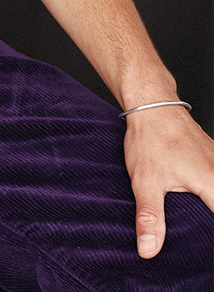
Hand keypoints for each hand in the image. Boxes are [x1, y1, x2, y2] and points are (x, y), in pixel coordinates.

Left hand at [123, 105, 213, 257]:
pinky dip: (210, 190)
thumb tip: (148, 250)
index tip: (207, 247)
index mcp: (212, 183)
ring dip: (210, 202)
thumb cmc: (150, 137)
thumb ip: (150, 217)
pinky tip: (201, 196)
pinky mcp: (210, 154)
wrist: (151, 101)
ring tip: (199, 218)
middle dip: (211, 222)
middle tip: (201, 235)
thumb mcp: (146, 182)